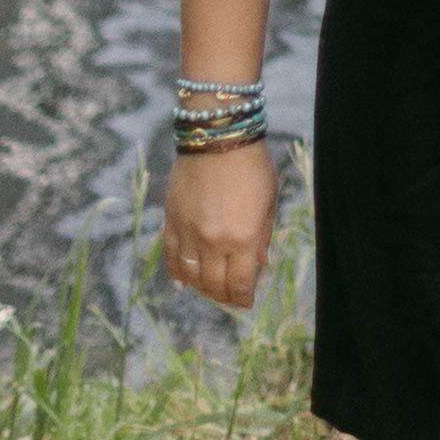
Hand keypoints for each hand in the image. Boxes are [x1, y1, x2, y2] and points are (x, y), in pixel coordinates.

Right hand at [157, 133, 279, 312]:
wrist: (216, 137)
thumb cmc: (251, 166)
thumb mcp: (268, 201)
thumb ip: (263, 237)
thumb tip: (261, 265)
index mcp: (243, 239)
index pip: (240, 284)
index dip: (243, 298)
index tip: (246, 302)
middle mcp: (214, 242)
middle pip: (214, 285)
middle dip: (224, 296)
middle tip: (229, 296)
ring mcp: (189, 233)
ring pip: (190, 276)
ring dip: (200, 288)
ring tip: (209, 288)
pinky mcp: (171, 222)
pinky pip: (171, 257)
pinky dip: (176, 273)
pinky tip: (183, 280)